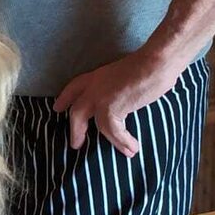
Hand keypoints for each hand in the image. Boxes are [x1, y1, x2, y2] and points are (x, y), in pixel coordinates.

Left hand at [54, 50, 181, 157]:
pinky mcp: (110, 107)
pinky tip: (133, 147)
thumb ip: (117, 88)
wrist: (156, 62)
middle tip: (76, 144)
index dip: (65, 99)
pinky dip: (123, 141)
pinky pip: (113, 130)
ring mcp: (100, 97)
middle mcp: (94, 86)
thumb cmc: (149, 65)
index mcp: (96, 76)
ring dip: (113, 141)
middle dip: (76, 129)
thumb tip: (124, 101)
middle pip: (77, 111)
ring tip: (126, 152)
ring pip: (97, 124)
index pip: (73, 87)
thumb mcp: (124, 76)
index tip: (57, 108)